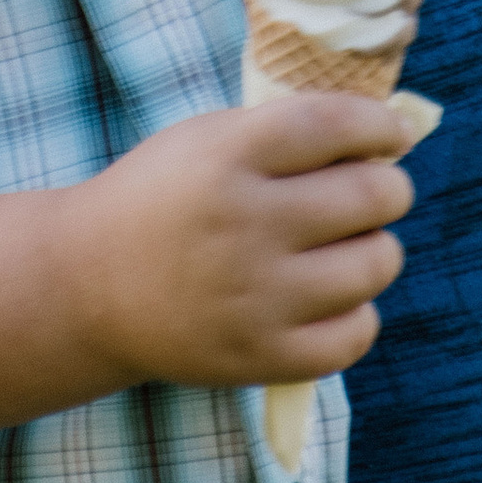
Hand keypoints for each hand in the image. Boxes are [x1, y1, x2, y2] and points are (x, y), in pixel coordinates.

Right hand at [63, 97, 413, 392]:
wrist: (88, 287)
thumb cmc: (162, 198)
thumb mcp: (207, 138)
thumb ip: (287, 129)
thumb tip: (386, 133)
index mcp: (227, 156)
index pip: (336, 125)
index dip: (379, 126)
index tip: (393, 134)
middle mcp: (244, 224)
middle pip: (371, 195)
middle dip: (389, 188)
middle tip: (377, 192)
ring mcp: (254, 297)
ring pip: (375, 264)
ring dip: (376, 248)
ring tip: (351, 245)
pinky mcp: (260, 357)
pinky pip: (356, 334)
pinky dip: (358, 312)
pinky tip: (333, 297)